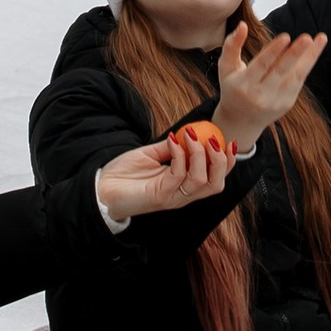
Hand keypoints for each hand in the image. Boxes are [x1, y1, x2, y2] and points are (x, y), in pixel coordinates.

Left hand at [93, 126, 235, 221]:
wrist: (100, 189)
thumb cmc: (124, 175)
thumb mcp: (151, 155)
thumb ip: (170, 147)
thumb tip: (188, 132)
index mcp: (184, 187)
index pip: (216, 179)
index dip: (228, 162)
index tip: (229, 141)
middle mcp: (182, 196)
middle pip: (216, 184)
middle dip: (221, 161)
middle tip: (214, 140)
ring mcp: (172, 198)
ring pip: (201, 181)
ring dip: (200, 154)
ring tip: (191, 135)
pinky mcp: (159, 196)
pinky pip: (177, 174)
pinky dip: (179, 154)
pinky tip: (173, 140)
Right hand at [218, 24, 326, 150]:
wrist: (241, 122)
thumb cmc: (233, 88)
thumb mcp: (226, 68)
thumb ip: (231, 45)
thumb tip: (243, 25)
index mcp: (244, 85)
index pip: (261, 66)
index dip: (273, 51)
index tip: (286, 36)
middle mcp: (261, 95)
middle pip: (281, 72)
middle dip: (295, 54)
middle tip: (307, 38)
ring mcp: (276, 101)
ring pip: (295, 76)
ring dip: (309, 57)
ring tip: (320, 39)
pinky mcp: (287, 104)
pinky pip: (299, 81)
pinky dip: (307, 64)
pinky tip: (314, 49)